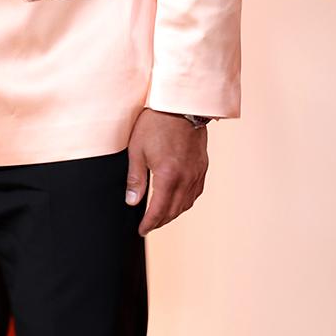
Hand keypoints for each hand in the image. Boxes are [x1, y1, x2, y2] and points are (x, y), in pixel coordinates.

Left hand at [125, 109, 208, 236]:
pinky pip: (196, 191)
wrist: (181, 104)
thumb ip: (135, 179)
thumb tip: (132, 202)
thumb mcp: (137, 150)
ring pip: (187, 203)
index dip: (149, 223)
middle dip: (161, 221)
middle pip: (174, 210)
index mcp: (168, 176)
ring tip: (161, 216)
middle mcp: (186, 177)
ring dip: (174, 213)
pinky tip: (178, 200)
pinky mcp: (203, 166)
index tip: (142, 230)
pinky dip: (186, 201)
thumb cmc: (155, 123)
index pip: (159, 210)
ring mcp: (197, 172)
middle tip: (149, 226)